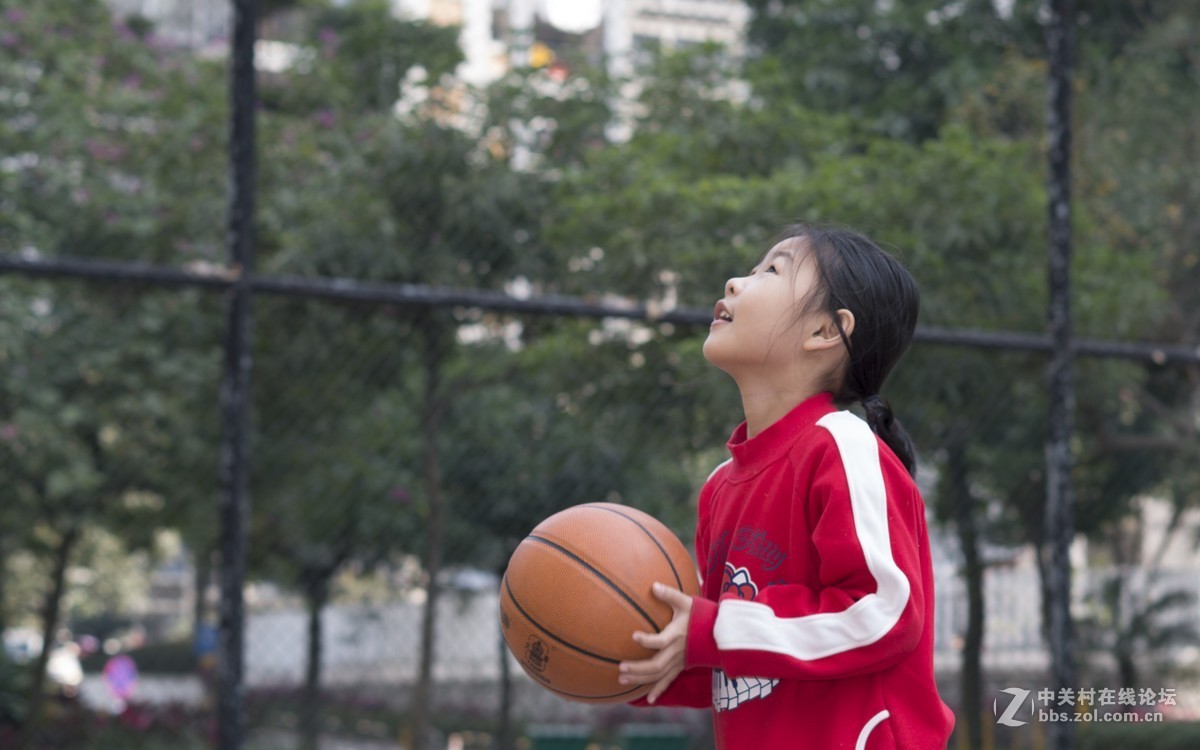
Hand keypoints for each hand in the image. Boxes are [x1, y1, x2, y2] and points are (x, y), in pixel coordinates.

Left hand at [618, 582, 692, 703]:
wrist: (721, 631)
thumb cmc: (701, 613)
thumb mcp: (686, 601)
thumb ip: (669, 594)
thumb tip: (653, 585)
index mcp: (676, 635)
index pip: (660, 641)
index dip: (647, 640)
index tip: (633, 636)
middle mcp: (677, 651)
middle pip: (655, 665)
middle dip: (637, 668)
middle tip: (620, 668)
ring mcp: (679, 661)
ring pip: (658, 675)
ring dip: (641, 679)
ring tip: (622, 680)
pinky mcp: (682, 667)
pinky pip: (669, 680)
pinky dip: (659, 690)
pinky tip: (649, 700)